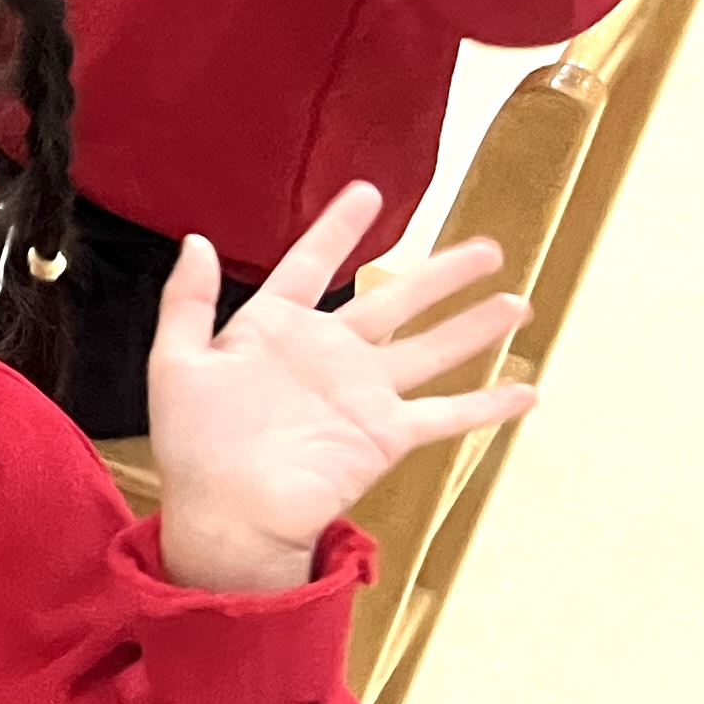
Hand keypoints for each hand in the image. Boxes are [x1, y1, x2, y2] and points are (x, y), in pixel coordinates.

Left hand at [147, 186, 533, 592]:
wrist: (224, 510)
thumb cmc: (192, 443)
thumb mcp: (176, 361)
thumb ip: (187, 301)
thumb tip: (196, 240)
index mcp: (273, 328)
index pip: (309, 264)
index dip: (338, 229)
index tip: (368, 192)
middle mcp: (328, 354)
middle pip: (394, 300)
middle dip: (440, 274)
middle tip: (487, 247)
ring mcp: (362, 393)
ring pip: (431, 348)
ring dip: (474, 326)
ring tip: (517, 301)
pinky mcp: (385, 433)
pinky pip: (446, 414)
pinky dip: (487, 404)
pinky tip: (526, 389)